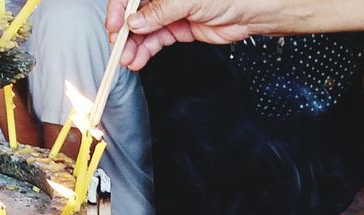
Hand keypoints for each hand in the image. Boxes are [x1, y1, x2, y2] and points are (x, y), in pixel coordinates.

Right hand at [106, 0, 262, 69]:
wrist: (249, 12)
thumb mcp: (188, 0)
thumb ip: (159, 11)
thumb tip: (135, 22)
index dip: (118, 9)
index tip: (114, 26)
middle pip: (134, 13)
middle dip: (124, 32)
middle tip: (119, 49)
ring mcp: (170, 12)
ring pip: (143, 29)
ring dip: (133, 46)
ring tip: (128, 60)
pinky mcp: (178, 28)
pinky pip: (156, 39)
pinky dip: (146, 50)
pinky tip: (138, 59)